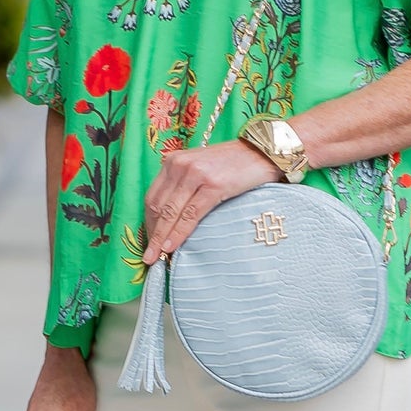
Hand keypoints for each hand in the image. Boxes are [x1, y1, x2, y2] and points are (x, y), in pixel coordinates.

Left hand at [142, 140, 277, 264]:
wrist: (262, 152)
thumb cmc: (233, 164)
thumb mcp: (201, 169)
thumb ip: (183, 185)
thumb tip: (170, 217)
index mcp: (174, 161)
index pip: (152, 197)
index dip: (148, 222)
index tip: (149, 241)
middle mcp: (180, 165)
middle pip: (157, 207)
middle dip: (152, 234)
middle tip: (148, 257)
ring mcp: (196, 174)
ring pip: (170, 213)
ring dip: (160, 238)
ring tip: (155, 258)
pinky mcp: (213, 186)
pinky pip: (190, 215)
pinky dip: (178, 234)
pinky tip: (171, 247)